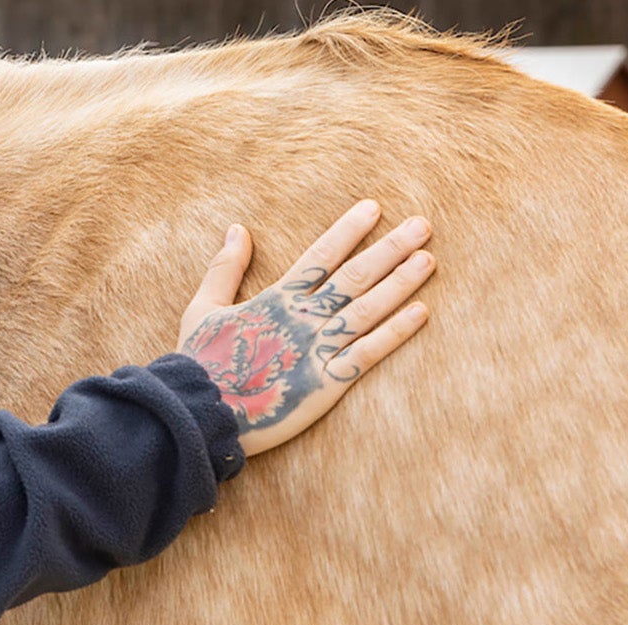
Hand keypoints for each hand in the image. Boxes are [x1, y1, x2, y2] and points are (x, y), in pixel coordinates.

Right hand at [178, 200, 433, 455]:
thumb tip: (238, 229)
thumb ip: (224, 268)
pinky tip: (421, 312)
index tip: (374, 208)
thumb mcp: (202, 308)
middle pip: (355, 276)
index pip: (320, 256)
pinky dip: (396, 332)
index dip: (348, 230)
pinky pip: (368, 353)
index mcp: (275, 300)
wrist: (201, 413)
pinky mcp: (327, 384)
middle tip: (422, 224)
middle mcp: (302, 319)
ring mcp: (318, 350)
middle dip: (390, 248)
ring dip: (400, 283)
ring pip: (368, 309)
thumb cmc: (199, 362)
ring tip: (428, 259)